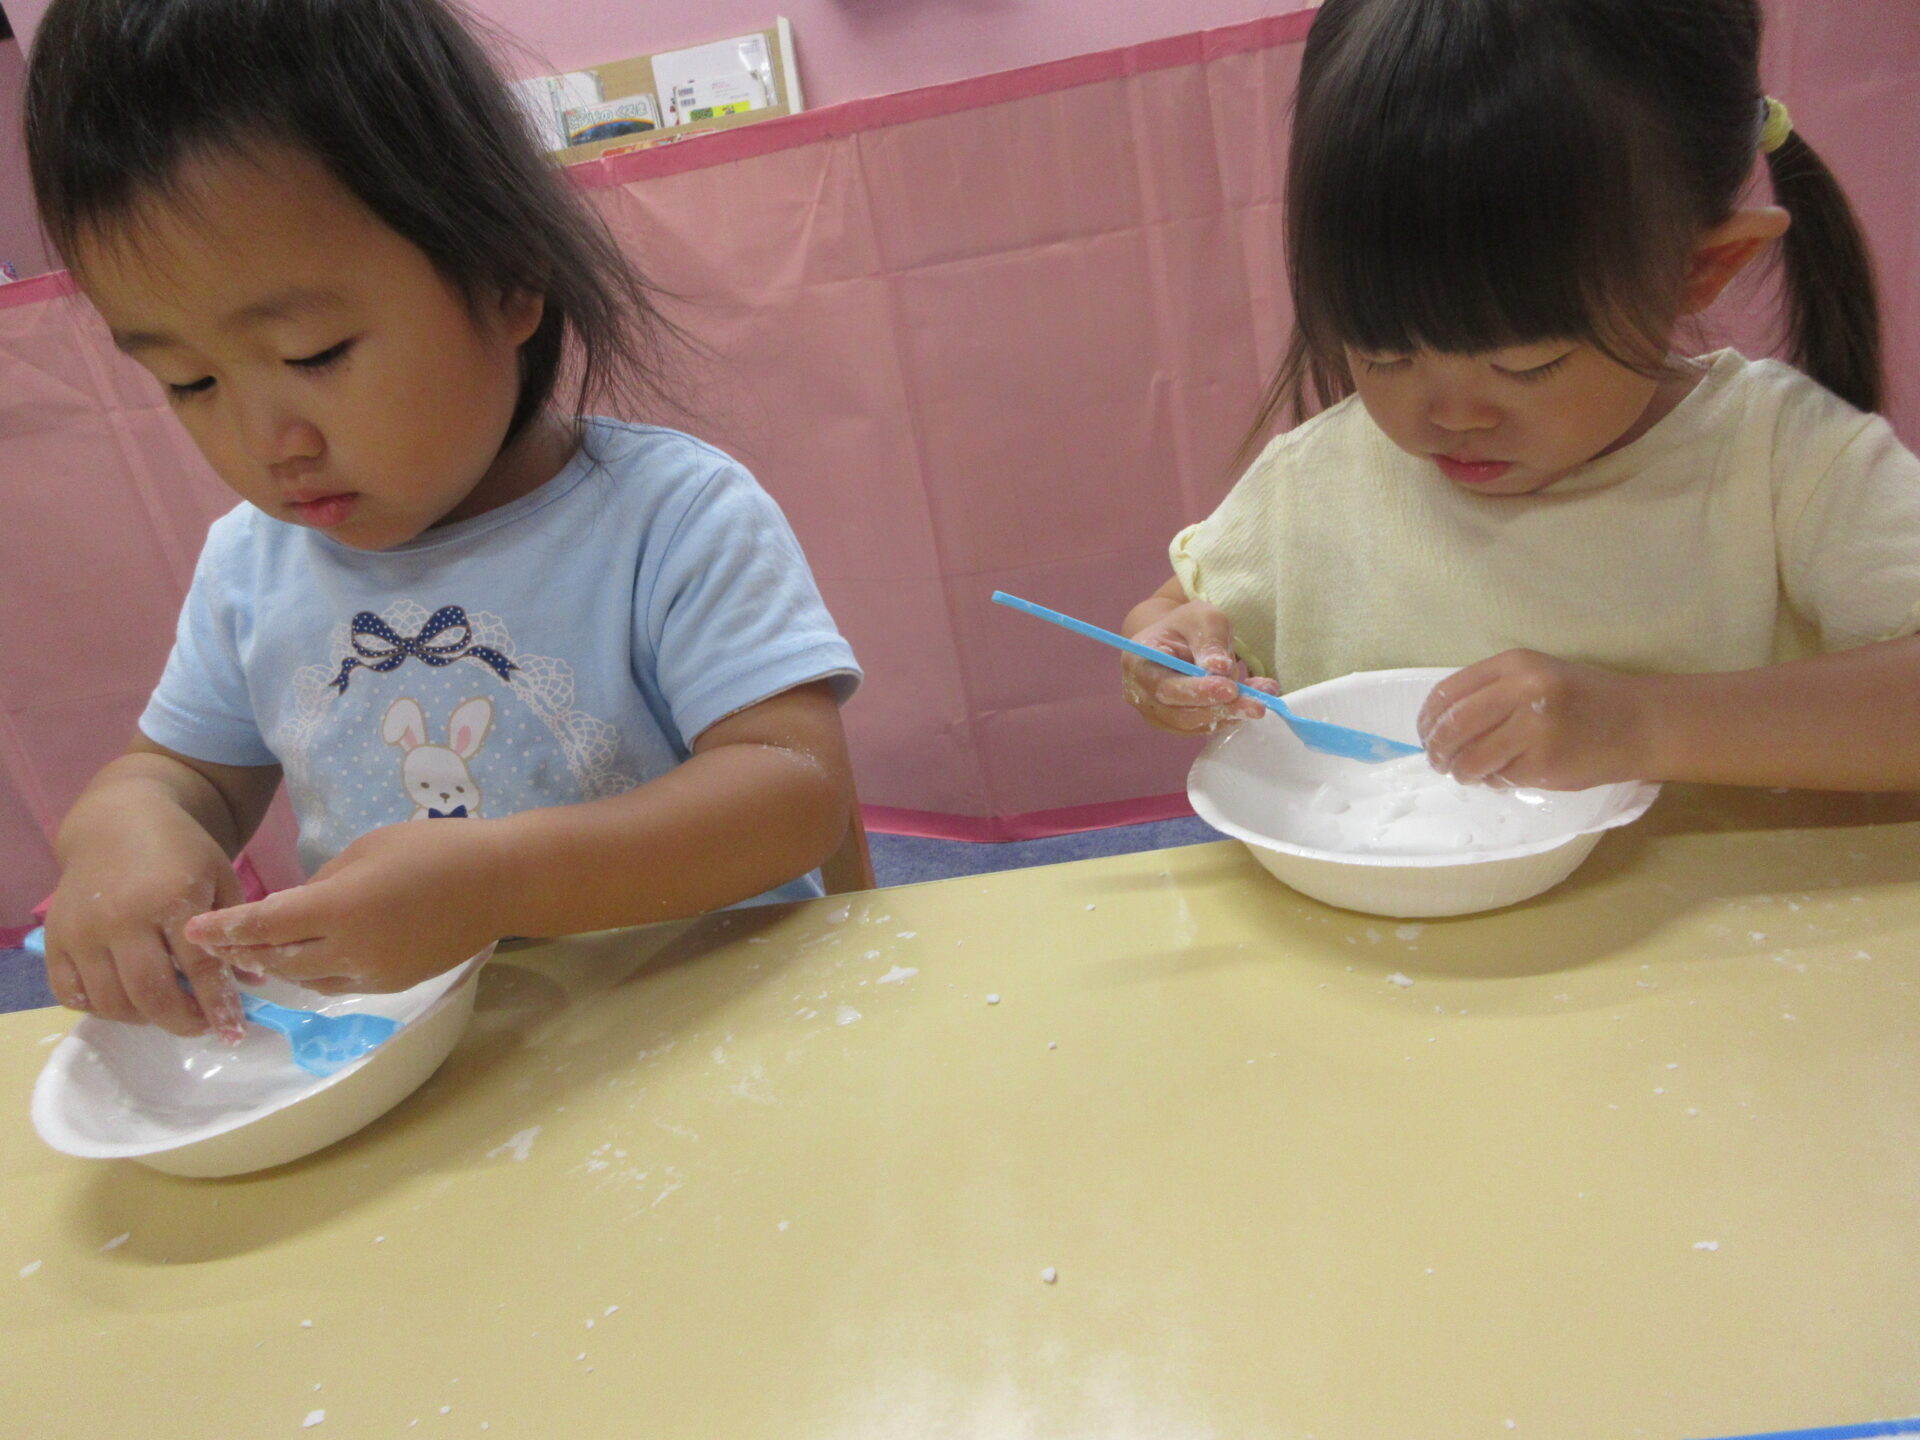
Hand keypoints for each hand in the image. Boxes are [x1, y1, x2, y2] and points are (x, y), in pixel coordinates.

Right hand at [44, 806, 247, 1041]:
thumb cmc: (180, 851)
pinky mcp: (54, 939)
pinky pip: (72, 995)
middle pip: (151, 994)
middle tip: (202, 1026)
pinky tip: (128, 999)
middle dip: (183, 1021)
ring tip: (169, 1010)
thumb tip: (252, 982)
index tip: (233, 1033)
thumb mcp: (220, 877)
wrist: (117, 822)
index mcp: (171, 898)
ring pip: (111, 1002)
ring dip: (145, 1019)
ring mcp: (82, 931)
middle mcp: (121, 918)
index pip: (199, 968)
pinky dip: (102, 1008)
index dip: (218, 1006)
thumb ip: (235, 928)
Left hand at [184, 820, 503, 993]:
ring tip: (264, 950)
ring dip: (281, 965)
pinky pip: (340, 983)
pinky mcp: (393, 984)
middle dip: (246, 951)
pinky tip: (316, 955)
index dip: (224, 929)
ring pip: (306, 979)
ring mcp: (372, 974)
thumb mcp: (367, 849)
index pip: (264, 924)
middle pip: (278, 960)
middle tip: (220, 941)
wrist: (499, 883)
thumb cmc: (435, 849)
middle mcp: (349, 950)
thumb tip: (301, 904)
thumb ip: (324, 881)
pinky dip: (318, 971)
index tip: (192, 930)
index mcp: (339, 908)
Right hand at [1123, 600, 1279, 733]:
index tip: (1230, 688)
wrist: (1178, 640)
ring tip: (1261, 700)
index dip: (1197, 691)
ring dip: (1231, 714)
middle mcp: (1141, 694)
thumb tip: (1218, 668)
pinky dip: (1230, 716)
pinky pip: (1204, 727)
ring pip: (1194, 725)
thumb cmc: (1186, 626)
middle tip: (1257, 705)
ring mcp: (1157, 714)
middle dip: (1220, 709)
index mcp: (1139, 663)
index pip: (1165, 686)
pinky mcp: (1176, 724)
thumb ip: (1210, 640)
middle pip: (1179, 713)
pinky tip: (1251, 701)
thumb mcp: (1202, 618)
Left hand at [1417, 650, 1656, 789]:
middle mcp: (1523, 690)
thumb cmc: (1582, 699)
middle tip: (1437, 761)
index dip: (1428, 719)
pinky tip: (1501, 777)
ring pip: (1472, 757)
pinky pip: (1501, 777)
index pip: (1449, 692)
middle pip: (1453, 726)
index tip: (1424, 734)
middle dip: (1437, 749)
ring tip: (1466, 773)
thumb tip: (1439, 722)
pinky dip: (1492, 781)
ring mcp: (1534, 728)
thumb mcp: (1536, 676)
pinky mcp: (1545, 762)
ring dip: (1461, 771)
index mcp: (1515, 664)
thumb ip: (1492, 691)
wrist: (1639, 722)